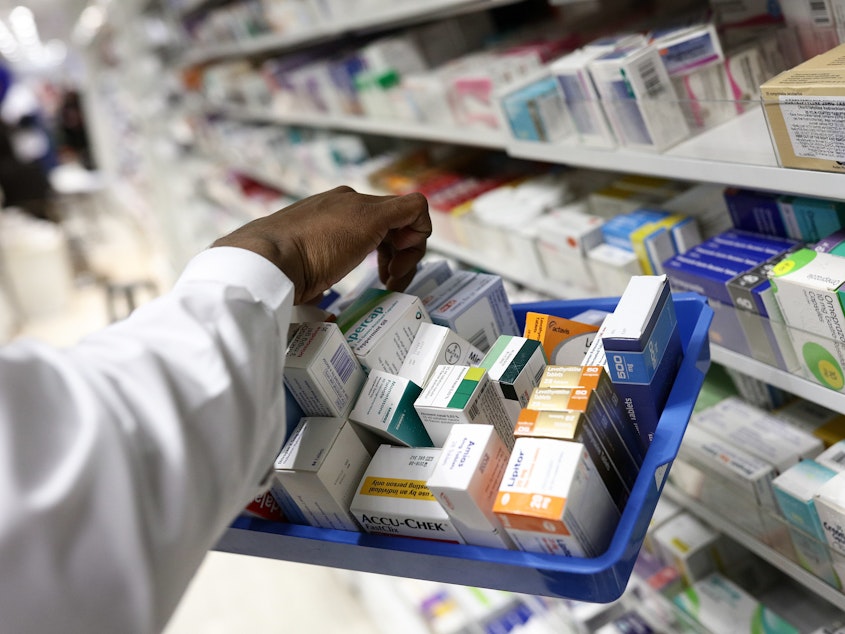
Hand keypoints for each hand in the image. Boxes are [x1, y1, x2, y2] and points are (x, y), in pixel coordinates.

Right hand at [213, 186, 430, 304]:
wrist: (265, 260)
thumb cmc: (275, 275)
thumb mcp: (302, 274)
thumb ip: (316, 283)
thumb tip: (325, 316)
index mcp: (329, 213)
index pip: (375, 225)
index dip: (389, 252)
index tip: (383, 278)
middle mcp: (346, 203)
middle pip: (394, 222)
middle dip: (401, 255)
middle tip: (391, 283)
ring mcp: (358, 206)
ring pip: (408, 218)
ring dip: (410, 253)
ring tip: (392, 280)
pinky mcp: (371, 215)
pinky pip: (416, 209)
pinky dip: (419, 236)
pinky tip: (400, 264)